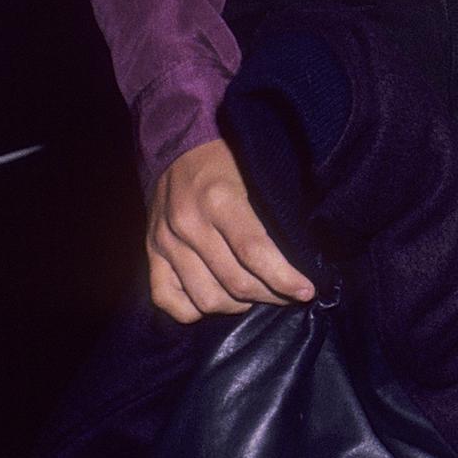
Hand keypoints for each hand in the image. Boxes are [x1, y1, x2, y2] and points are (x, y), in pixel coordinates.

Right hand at [146, 137, 314, 322]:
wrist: (179, 147)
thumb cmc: (229, 160)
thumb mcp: (256, 174)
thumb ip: (273, 214)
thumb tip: (302, 255)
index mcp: (219, 199)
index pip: (254, 252)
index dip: (283, 278)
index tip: (306, 292)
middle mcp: (188, 224)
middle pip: (234, 282)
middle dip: (269, 295)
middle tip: (286, 294)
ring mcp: (165, 241)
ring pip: (206, 299)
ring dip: (237, 306)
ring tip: (254, 294)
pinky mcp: (151, 253)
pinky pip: (168, 301)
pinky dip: (195, 310)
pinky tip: (217, 297)